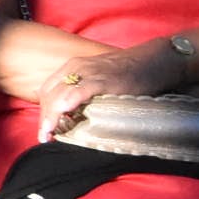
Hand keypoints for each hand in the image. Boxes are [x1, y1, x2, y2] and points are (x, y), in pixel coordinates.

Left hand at [36, 41, 180, 141]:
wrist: (154, 61)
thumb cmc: (129, 74)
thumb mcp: (100, 79)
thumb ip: (85, 92)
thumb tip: (75, 116)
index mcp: (73, 68)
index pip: (47, 91)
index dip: (44, 111)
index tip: (44, 129)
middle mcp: (76, 68)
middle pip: (49, 94)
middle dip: (45, 117)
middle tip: (45, 137)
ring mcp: (88, 73)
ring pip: (59, 94)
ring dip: (51, 116)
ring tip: (50, 135)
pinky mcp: (103, 80)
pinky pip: (79, 91)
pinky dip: (67, 104)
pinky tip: (62, 117)